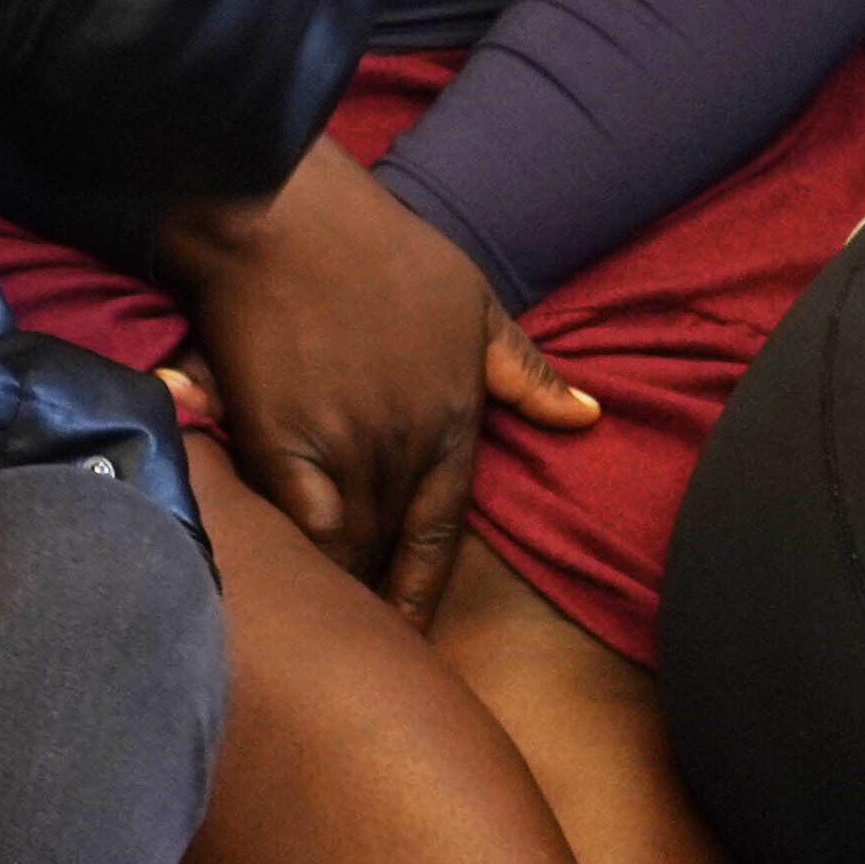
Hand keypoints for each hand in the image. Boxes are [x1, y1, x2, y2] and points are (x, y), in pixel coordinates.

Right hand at [153, 136, 596, 616]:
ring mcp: (343, 444)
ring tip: (312, 636)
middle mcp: (404, 444)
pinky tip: (276, 593)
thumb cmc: (381, 252)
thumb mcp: (477, 304)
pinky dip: (289, 558)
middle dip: (371, 597)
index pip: (443, 532)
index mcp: (454, 420)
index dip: (422, 589)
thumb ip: (526, 374)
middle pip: (386, 549)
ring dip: (331, 587)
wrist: (283, 215)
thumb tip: (588, 417)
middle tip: (354, 649)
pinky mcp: (276, 437)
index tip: (412, 635)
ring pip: (341, 546)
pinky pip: (290, 522)